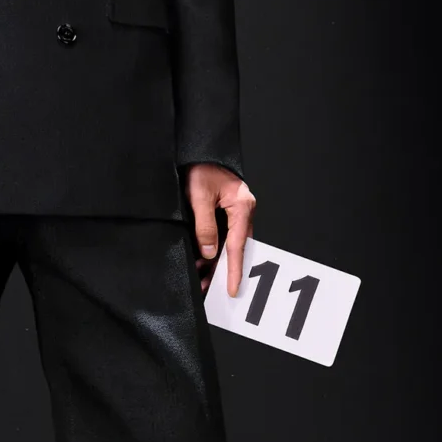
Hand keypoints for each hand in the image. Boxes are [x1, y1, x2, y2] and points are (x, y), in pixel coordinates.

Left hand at [183, 163, 256, 296]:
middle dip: (223, 271)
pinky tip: (201, 263)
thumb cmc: (200, 167)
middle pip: (235, 248)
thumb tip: (209, 252)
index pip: (237, 244)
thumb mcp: (198, 196)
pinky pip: (223, 236)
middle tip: (210, 290)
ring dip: (215, 262)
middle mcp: (243, 210)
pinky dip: (212, 250)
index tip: (233, 288)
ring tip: (202, 280)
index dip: (234, 269)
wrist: (198, 151)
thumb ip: (205, 225)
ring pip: (228, 245)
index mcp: (242, 205)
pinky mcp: (227, 213)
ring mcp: (236, 212)